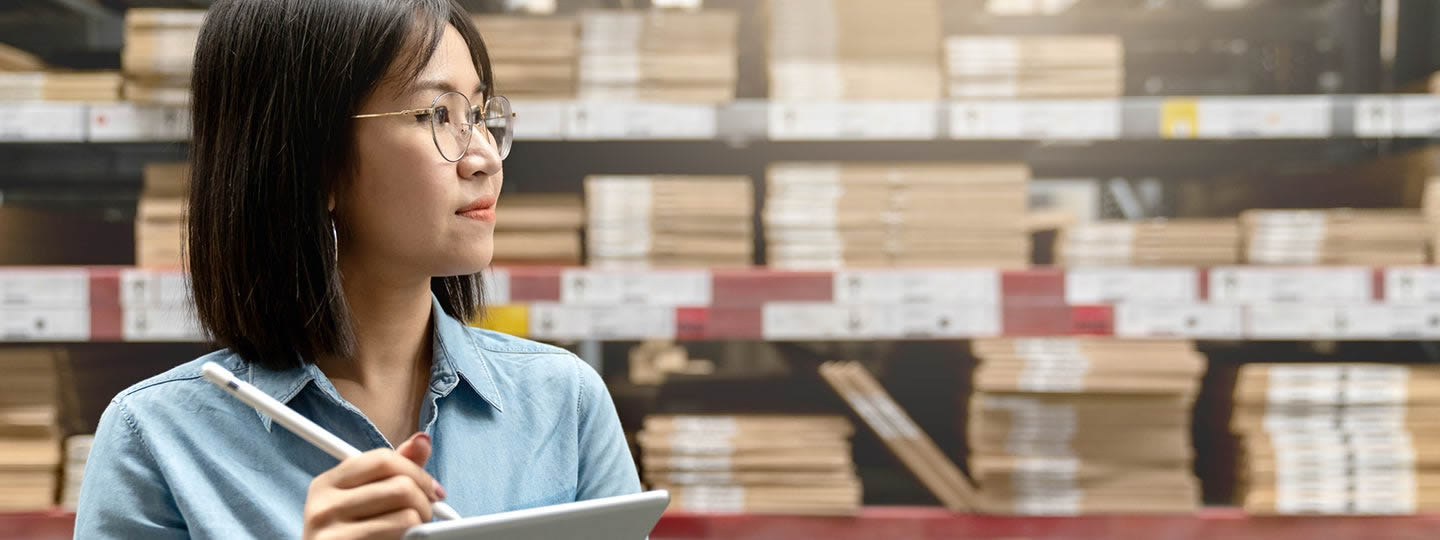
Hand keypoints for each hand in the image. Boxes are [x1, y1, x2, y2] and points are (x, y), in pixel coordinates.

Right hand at [302, 433, 445, 539]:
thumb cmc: (348, 533)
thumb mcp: (365, 495)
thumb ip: (395, 468)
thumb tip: (423, 440)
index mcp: (327, 482)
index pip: (384, 460)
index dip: (418, 472)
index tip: (434, 490)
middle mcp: (324, 505)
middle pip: (401, 487)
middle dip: (425, 502)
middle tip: (425, 516)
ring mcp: (331, 532)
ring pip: (407, 516)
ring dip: (421, 524)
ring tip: (414, 531)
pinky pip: (400, 538)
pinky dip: (410, 539)